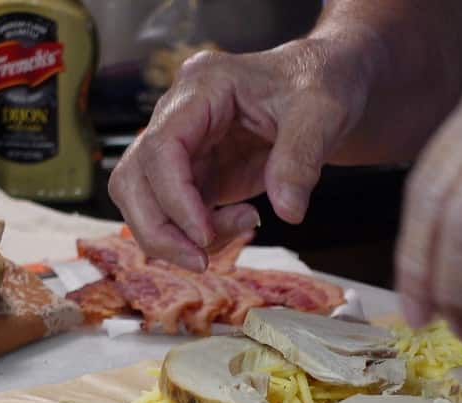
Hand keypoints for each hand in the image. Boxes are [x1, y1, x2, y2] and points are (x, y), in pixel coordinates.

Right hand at [108, 37, 372, 270]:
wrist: (329, 84)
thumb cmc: (321, 83)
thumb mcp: (322, 114)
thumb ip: (302, 160)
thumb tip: (288, 212)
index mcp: (202, 86)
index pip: (160, 146)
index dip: (174, 197)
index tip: (205, 235)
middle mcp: (179, 115)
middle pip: (133, 178)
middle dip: (160, 229)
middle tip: (201, 260)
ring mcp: (183, 146)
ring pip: (143, 201)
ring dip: (174, 236)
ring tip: (236, 231)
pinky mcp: (195, 173)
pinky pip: (176, 213)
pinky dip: (200, 233)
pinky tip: (243, 221)